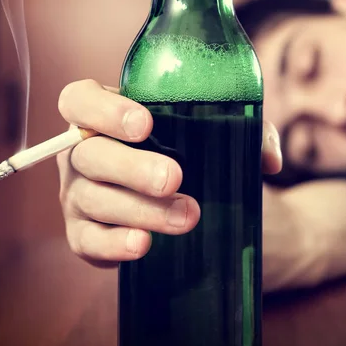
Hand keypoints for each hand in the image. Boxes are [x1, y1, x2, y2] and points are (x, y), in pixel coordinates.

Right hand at [57, 79, 281, 266]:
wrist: (189, 202)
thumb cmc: (194, 154)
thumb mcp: (219, 133)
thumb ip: (248, 132)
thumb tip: (268, 159)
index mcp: (104, 116)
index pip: (79, 101)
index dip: (103, 110)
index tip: (145, 125)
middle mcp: (82, 152)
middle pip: (87, 153)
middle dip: (131, 167)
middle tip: (174, 178)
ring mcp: (77, 194)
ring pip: (92, 199)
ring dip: (139, 209)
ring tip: (186, 217)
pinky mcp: (82, 234)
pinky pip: (85, 242)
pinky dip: (113, 244)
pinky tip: (143, 244)